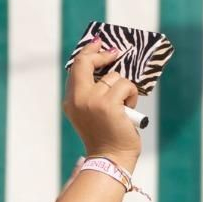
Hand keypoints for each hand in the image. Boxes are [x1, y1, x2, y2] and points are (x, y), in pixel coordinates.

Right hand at [64, 42, 141, 171]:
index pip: (76, 67)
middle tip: (115, 53)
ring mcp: (92, 101)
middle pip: (87, 63)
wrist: (111, 157)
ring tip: (123, 105)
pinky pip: (126, 85)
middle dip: (102, 54)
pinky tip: (129, 110)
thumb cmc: (106, 135)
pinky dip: (131, 95)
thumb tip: (110, 66)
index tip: (99, 43)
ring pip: (114, 76)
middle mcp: (78, 98)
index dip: (89, 52)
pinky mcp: (108, 104)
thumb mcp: (93, 111)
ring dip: (124, 87)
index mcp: (71, 100)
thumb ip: (93, 91)